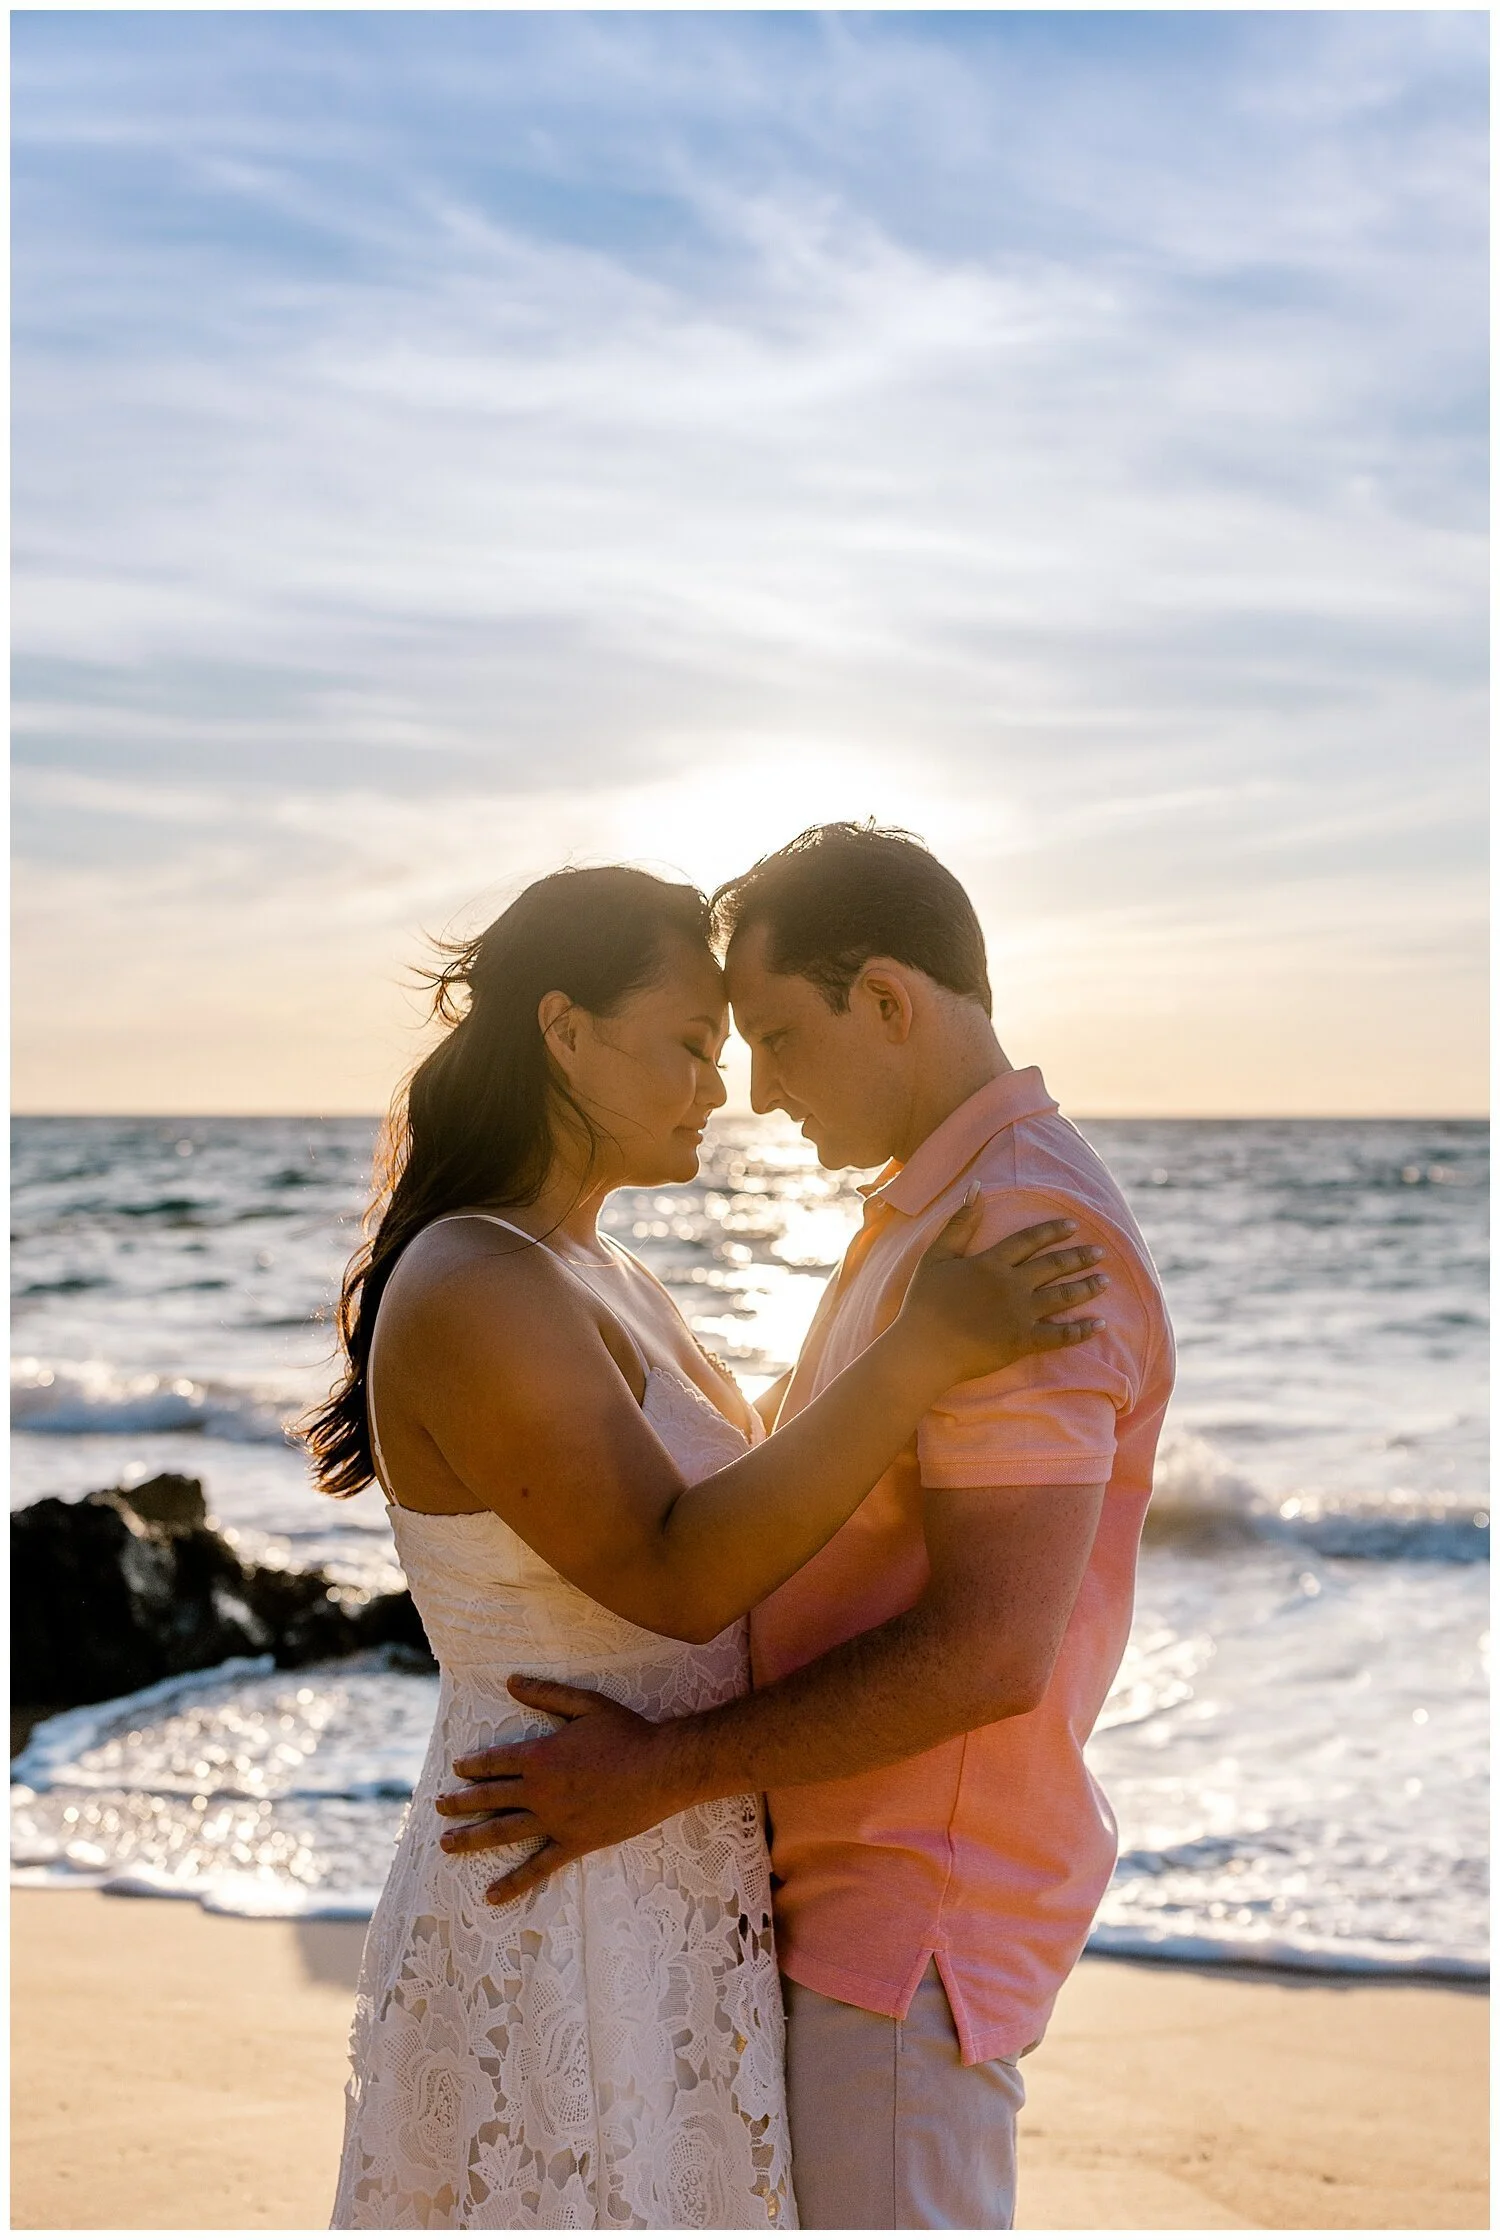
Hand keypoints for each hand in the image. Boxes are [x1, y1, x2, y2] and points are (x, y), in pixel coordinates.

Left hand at [434, 1676, 687, 1905]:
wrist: (660, 1769)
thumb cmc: (625, 1732)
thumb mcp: (585, 1703)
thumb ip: (546, 1693)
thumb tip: (510, 1681)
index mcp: (539, 1756)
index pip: (494, 1762)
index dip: (473, 1766)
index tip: (456, 1770)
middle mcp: (539, 1791)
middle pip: (489, 1798)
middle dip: (460, 1802)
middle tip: (438, 1807)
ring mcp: (553, 1821)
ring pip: (502, 1832)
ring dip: (471, 1838)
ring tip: (446, 1845)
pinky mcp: (573, 1843)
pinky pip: (538, 1868)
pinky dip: (514, 1883)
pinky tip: (491, 1896)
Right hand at [897, 1205, 1106, 1384]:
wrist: (924, 1348)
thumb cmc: (924, 1302)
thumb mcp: (936, 1255)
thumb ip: (959, 1223)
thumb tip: (977, 1187)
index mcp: (992, 1263)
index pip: (1029, 1240)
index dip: (1052, 1231)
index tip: (1073, 1226)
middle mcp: (1012, 1285)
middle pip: (1053, 1266)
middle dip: (1079, 1257)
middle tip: (1100, 1252)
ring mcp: (1020, 1314)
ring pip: (1062, 1296)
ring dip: (1087, 1287)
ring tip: (1106, 1281)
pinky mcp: (1022, 1342)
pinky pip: (1059, 1336)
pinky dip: (1081, 1331)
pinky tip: (1099, 1325)